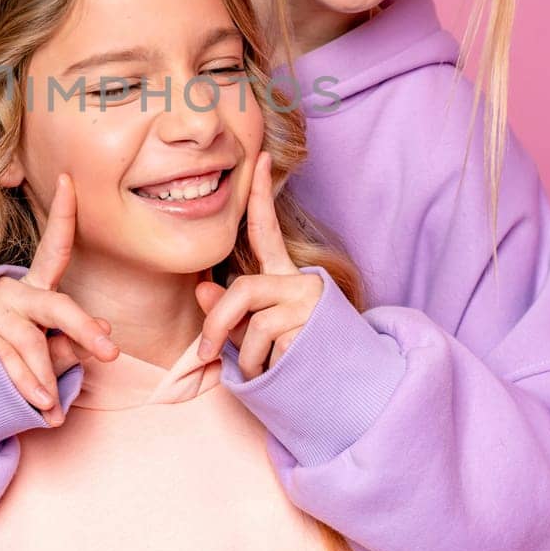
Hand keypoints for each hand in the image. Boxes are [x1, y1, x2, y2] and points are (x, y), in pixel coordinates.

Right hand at [0, 173, 117, 425]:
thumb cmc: (25, 346)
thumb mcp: (53, 339)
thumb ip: (75, 337)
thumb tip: (104, 333)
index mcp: (37, 283)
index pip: (55, 245)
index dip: (63, 212)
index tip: (70, 178)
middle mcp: (15, 293)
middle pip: (55, 307)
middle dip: (82, 328)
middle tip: (109, 350)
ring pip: (30, 347)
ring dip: (46, 379)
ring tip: (56, 408)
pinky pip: (10, 369)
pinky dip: (30, 393)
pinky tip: (45, 412)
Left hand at [193, 151, 322, 380]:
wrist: (348, 391)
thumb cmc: (295, 360)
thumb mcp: (256, 334)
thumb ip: (231, 312)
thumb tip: (201, 291)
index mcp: (288, 277)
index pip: (268, 231)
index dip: (262, 194)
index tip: (258, 159)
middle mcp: (303, 282)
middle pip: (242, 289)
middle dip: (217, 323)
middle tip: (206, 351)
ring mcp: (312, 304)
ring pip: (254, 324)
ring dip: (245, 358)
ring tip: (261, 369)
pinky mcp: (316, 327)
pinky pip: (268, 345)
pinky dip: (260, 367)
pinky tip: (279, 373)